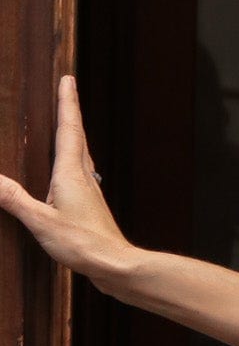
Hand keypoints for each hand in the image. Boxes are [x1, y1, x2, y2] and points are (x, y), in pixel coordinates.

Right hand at [0, 76, 136, 283]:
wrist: (116, 267)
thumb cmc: (84, 245)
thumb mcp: (41, 221)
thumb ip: (14, 199)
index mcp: (71, 173)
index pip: (68, 129)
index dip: (67, 102)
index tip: (68, 78)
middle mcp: (84, 176)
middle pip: (77, 135)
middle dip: (71, 110)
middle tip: (69, 88)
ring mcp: (90, 191)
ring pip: (82, 153)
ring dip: (74, 133)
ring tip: (67, 122)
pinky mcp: (91, 207)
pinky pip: (81, 172)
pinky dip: (74, 158)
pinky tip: (70, 170)